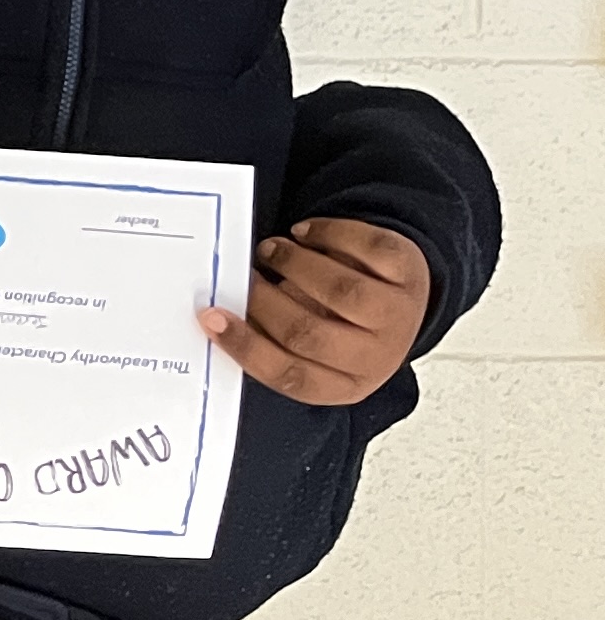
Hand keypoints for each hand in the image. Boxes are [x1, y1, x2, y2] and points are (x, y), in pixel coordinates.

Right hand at [202, 217, 430, 407]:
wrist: (397, 302)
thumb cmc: (339, 326)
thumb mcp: (311, 350)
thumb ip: (269, 338)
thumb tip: (219, 315)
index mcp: (344, 385)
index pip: (290, 375)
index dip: (245, 346)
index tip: (210, 317)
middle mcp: (378, 356)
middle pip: (309, 333)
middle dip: (263, 299)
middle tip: (242, 277)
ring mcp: (399, 314)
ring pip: (340, 290)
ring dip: (293, 263)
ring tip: (270, 251)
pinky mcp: (410, 272)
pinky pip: (366, 248)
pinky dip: (327, 234)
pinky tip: (305, 234)